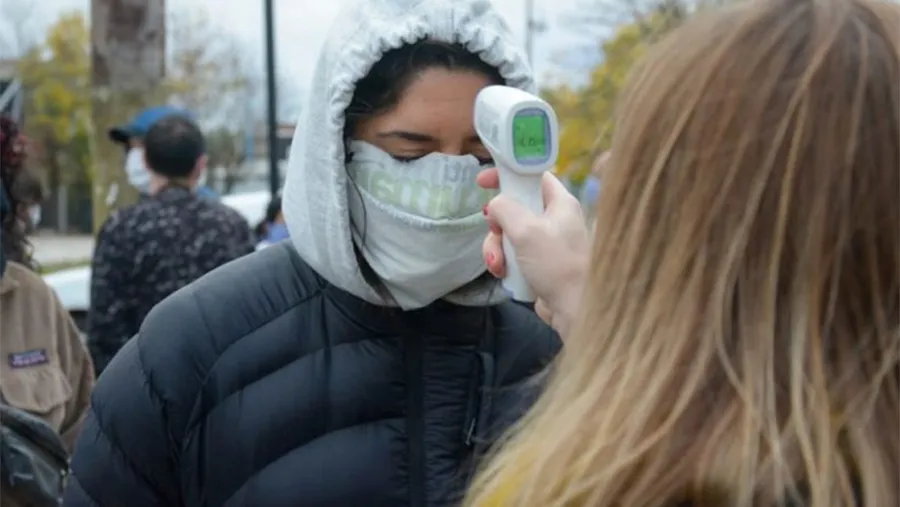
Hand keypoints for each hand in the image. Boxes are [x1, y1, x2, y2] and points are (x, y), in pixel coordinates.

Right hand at [478, 169, 589, 334]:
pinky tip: (503, 274)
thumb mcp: (526, 230)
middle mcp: (554, 219)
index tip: (483, 181)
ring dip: (496, 248)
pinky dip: (503, 262)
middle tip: (494, 231)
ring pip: (508, 234)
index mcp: (560, 203)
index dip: (508, 174)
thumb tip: (495, 207)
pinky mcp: (537, 264)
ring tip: (498, 265)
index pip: (532, 175)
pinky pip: (511, 254)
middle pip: (514, 207)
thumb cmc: (555, 264)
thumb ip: (505, 208)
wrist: (575, 309)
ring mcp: (545, 243)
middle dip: (497, 223)